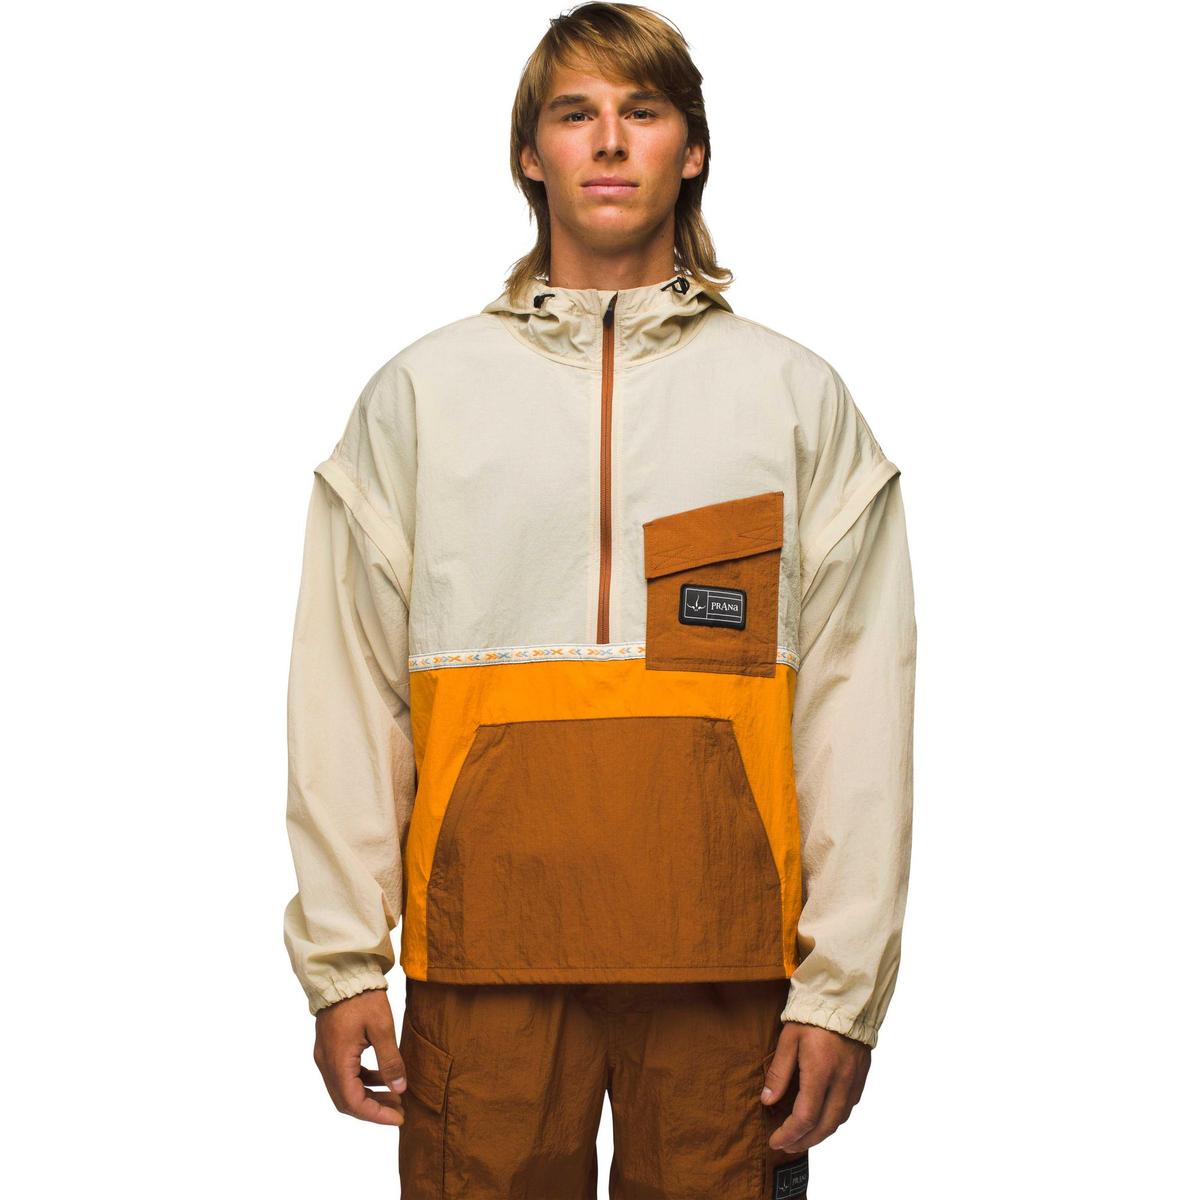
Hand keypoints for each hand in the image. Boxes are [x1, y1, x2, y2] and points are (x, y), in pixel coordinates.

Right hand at [313, 988, 407, 1125]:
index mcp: (337, 1060)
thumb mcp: (382, 1027)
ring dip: (368, 1095)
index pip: (353, 1102)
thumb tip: (399, 1089)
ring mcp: (325, 1055)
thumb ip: (390, 1060)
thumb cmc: (363, 997)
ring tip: (395, 1096)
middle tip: (399, 1110)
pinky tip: (382, 1077)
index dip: (376, 1114)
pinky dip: (363, 1080)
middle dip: (373, 1108)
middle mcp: (326, 1062)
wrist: (342, 972)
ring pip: (345, 1088)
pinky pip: (344, 1074)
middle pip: (346, 1100)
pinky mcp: (330, 1047)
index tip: (398, 1117)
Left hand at [761, 1021, 870, 1152]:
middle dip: (804, 1141)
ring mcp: (854, 1080)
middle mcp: (841, 1081)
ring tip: (802, 1138)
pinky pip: (848, 1108)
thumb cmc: (813, 1015)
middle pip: (824, 1126)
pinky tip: (821, 1118)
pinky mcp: (861, 1076)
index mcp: (821, 1072)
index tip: (775, 1141)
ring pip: (839, 1120)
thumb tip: (767, 1101)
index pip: (805, 1117)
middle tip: (787, 1146)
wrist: (846, 999)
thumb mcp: (789, 1039)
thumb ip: (779, 1072)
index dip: (789, 1134)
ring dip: (820, 1134)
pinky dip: (833, 1119)